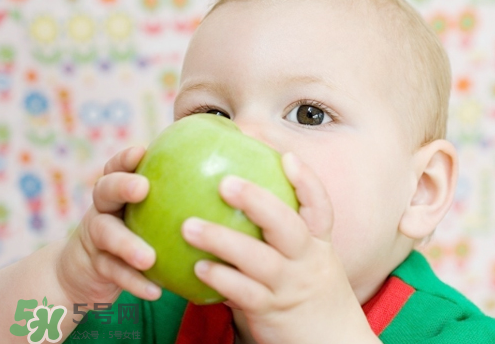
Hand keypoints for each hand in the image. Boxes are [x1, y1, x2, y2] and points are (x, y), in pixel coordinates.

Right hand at [57, 147, 161, 310]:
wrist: (88, 271)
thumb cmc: (134, 232)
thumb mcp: (148, 211)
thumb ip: (174, 194)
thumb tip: (223, 174)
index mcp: (118, 191)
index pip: (117, 167)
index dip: (125, 158)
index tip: (142, 151)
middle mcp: (104, 208)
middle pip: (104, 190)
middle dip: (121, 185)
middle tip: (142, 187)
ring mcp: (95, 237)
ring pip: (106, 234)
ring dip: (127, 244)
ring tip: (148, 257)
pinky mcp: (95, 266)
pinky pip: (113, 273)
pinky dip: (134, 282)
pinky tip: (155, 291)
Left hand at [181, 152, 379, 343]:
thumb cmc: (309, 298)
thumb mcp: (307, 265)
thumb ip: (281, 241)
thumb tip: (240, 213)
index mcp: (318, 246)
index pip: (320, 208)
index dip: (306, 181)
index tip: (286, 158)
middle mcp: (308, 261)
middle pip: (286, 225)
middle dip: (256, 201)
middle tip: (224, 182)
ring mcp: (291, 287)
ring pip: (258, 259)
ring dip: (222, 240)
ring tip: (189, 227)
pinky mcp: (273, 312)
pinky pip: (244, 293)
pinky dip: (221, 279)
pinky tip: (197, 269)